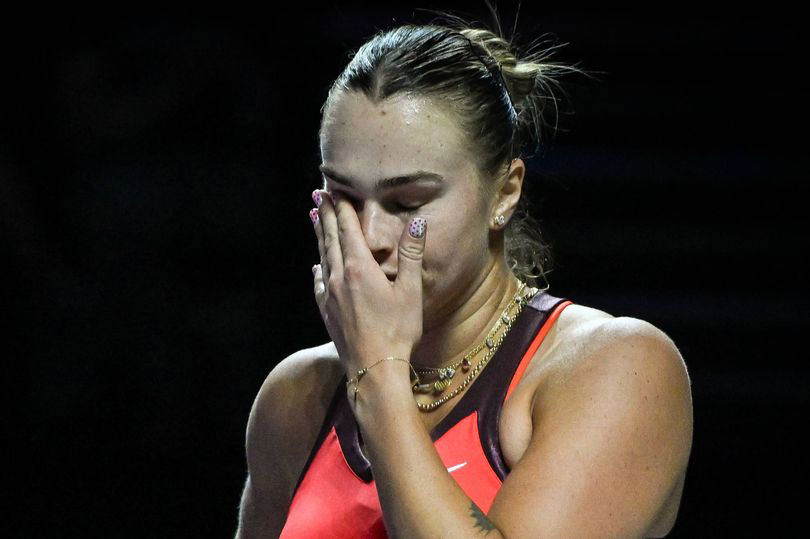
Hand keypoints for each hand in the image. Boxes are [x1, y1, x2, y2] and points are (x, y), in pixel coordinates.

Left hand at [310, 189, 426, 376]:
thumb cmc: (398, 330)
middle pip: (330, 238)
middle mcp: (339, 276)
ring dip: (319, 236)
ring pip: (323, 257)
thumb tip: (418, 221)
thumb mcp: (410, 291)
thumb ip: (411, 254)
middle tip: (318, 195)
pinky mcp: (327, 312)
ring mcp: (330, 295)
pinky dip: (318, 268)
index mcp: (359, 267)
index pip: (348, 228)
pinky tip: (317, 267)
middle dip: (325, 214)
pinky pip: (319, 282)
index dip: (342, 207)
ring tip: (313, 218)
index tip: (335, 189)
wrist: (374, 369)